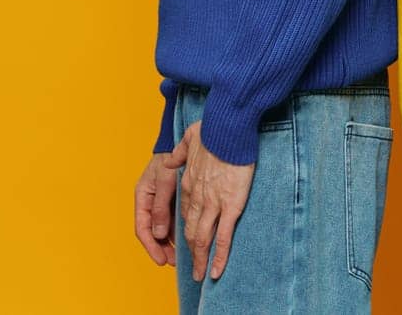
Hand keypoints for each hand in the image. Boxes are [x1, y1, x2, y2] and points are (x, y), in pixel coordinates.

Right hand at [134, 142, 189, 265]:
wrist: (181, 142)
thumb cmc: (170, 158)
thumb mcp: (165, 181)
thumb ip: (161, 206)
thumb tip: (159, 234)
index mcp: (142, 197)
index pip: (143, 228)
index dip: (151, 246)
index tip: (160, 260)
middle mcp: (150, 202)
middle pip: (152, 232)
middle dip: (161, 249)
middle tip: (172, 263)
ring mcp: (160, 201)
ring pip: (163, 228)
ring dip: (170, 243)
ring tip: (181, 257)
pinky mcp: (171, 199)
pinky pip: (172, 220)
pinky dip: (177, 231)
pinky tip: (187, 240)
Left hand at [176, 120, 255, 280]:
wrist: (228, 129)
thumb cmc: (213, 130)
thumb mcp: (189, 138)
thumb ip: (180, 151)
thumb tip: (171, 157)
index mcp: (188, 183)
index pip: (184, 212)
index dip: (185, 228)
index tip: (189, 238)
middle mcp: (197, 197)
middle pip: (190, 231)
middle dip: (190, 252)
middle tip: (192, 267)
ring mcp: (212, 204)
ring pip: (202, 238)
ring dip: (200, 259)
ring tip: (201, 274)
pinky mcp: (230, 206)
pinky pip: (223, 237)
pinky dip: (219, 256)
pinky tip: (217, 270)